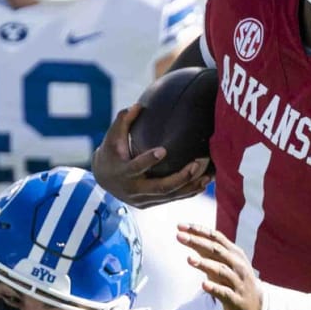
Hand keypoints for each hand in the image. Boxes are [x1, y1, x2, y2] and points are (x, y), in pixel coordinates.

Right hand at [92, 104, 212, 207]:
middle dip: (180, 178)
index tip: (163, 151)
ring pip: (170, 196)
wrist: (103, 178)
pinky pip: (172, 199)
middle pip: (160, 188)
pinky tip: (203, 184)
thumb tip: (138, 106)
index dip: (148, 161)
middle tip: (196, 165)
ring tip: (208, 176)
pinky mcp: (150, 204)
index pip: (136, 168)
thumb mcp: (112, 136)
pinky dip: (188, 192)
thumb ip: (123, 120)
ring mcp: (142, 200)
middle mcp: (133, 189)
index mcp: (122, 172)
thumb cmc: (111, 151)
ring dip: (190, 186)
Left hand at [176, 224, 262, 309]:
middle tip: (180, 236)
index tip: (180, 226)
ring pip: (220, 270)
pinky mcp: (235, 299)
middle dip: (197, 242)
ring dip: (205, 264)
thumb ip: (208, 250)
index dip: (198, 231)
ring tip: (189, 259)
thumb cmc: (234, 279)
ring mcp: (237, 282)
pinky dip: (214, 288)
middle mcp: (237, 264)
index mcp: (234, 253)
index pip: (215, 238)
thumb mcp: (224, 262)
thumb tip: (188, 236)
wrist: (255, 305)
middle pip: (216, 250)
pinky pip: (224, 293)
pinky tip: (203, 285)